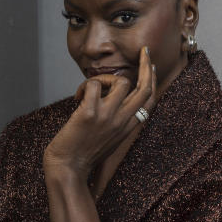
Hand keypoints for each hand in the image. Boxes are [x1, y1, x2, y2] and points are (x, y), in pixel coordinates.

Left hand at [43, 46, 157, 177]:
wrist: (68, 169)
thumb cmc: (83, 153)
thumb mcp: (109, 137)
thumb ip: (116, 118)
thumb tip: (111, 94)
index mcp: (129, 127)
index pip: (150, 100)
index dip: (153, 80)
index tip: (151, 66)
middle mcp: (123, 121)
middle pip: (144, 87)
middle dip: (147, 65)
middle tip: (143, 52)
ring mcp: (108, 116)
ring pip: (120, 81)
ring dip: (104, 78)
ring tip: (89, 91)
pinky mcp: (90, 113)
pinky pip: (93, 84)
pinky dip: (84, 86)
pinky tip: (77, 98)